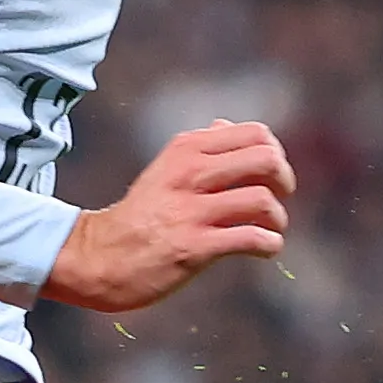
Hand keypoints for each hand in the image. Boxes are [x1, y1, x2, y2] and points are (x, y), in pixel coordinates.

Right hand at [44, 121, 292, 312]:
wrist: (98, 257)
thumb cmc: (139, 216)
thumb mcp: (164, 169)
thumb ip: (199, 148)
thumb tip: (226, 125)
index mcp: (185, 150)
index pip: (256, 133)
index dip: (274, 154)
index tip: (268, 176)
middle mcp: (188, 174)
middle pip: (267, 160)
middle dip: (284, 182)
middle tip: (277, 198)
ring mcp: (190, 211)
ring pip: (263, 201)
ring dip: (277, 219)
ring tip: (269, 228)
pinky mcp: (194, 247)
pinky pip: (252, 239)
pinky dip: (269, 245)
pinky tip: (263, 249)